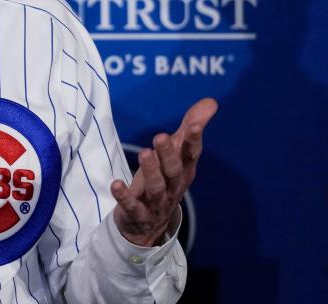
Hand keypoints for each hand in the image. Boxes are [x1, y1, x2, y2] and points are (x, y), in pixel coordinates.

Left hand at [111, 97, 217, 246]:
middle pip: (173, 170)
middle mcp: (172, 186)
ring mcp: (155, 202)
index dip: (194, 140)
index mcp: (184, 171)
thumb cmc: (165, 181)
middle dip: (168, 154)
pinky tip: (116, 185)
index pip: (191, 154)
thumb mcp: (177, 156)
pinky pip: (132, 206)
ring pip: (155, 187)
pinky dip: (124, 197)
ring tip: (144, 153)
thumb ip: (189, 130)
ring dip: (150, 171)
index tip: (195, 125)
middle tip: (160, 136)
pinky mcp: (137, 214)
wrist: (150, 226)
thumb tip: (211, 102)